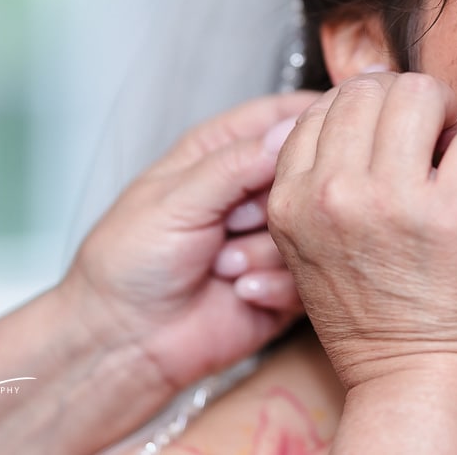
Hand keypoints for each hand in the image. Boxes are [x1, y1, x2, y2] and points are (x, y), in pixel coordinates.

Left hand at [61, 91, 319, 391]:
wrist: (124, 342)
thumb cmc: (128, 262)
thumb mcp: (175, 201)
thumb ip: (234, 164)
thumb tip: (290, 131)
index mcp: (219, 152)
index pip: (279, 114)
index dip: (310, 118)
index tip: (331, 134)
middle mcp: (249, 190)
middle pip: (306, 173)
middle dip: (278, 202)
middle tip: (237, 221)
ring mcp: (269, 236)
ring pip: (310, 227)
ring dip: (266, 252)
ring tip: (223, 267)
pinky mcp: (284, 281)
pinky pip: (308, 275)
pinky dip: (274, 286)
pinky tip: (240, 292)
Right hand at [268, 72, 456, 390]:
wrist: (412, 374)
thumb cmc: (369, 311)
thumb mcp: (308, 244)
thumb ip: (317, 177)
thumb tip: (362, 99)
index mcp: (291, 199)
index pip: (322, 107)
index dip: (362, 107)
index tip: (387, 127)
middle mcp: (333, 194)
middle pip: (367, 89)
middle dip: (403, 99)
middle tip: (429, 126)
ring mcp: (391, 202)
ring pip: (419, 94)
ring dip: (445, 110)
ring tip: (452, 141)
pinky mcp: (451, 214)